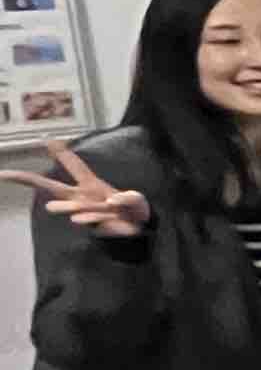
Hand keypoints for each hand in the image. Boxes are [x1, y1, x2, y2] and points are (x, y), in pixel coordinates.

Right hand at [0, 141, 150, 237]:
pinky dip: (97, 216)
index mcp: (90, 183)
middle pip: (48, 185)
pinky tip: (106, 214)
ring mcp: (81, 210)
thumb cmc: (134, 210)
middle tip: (4, 174)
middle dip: (25, 179)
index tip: (46, 139)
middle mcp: (80, 196)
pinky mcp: (87, 224)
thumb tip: (114, 201)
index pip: (74, 164)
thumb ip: (130, 198)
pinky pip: (85, 218)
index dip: (61, 152)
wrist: (139, 230)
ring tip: (78, 209)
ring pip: (64, 205)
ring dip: (71, 207)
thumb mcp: (137, 199)